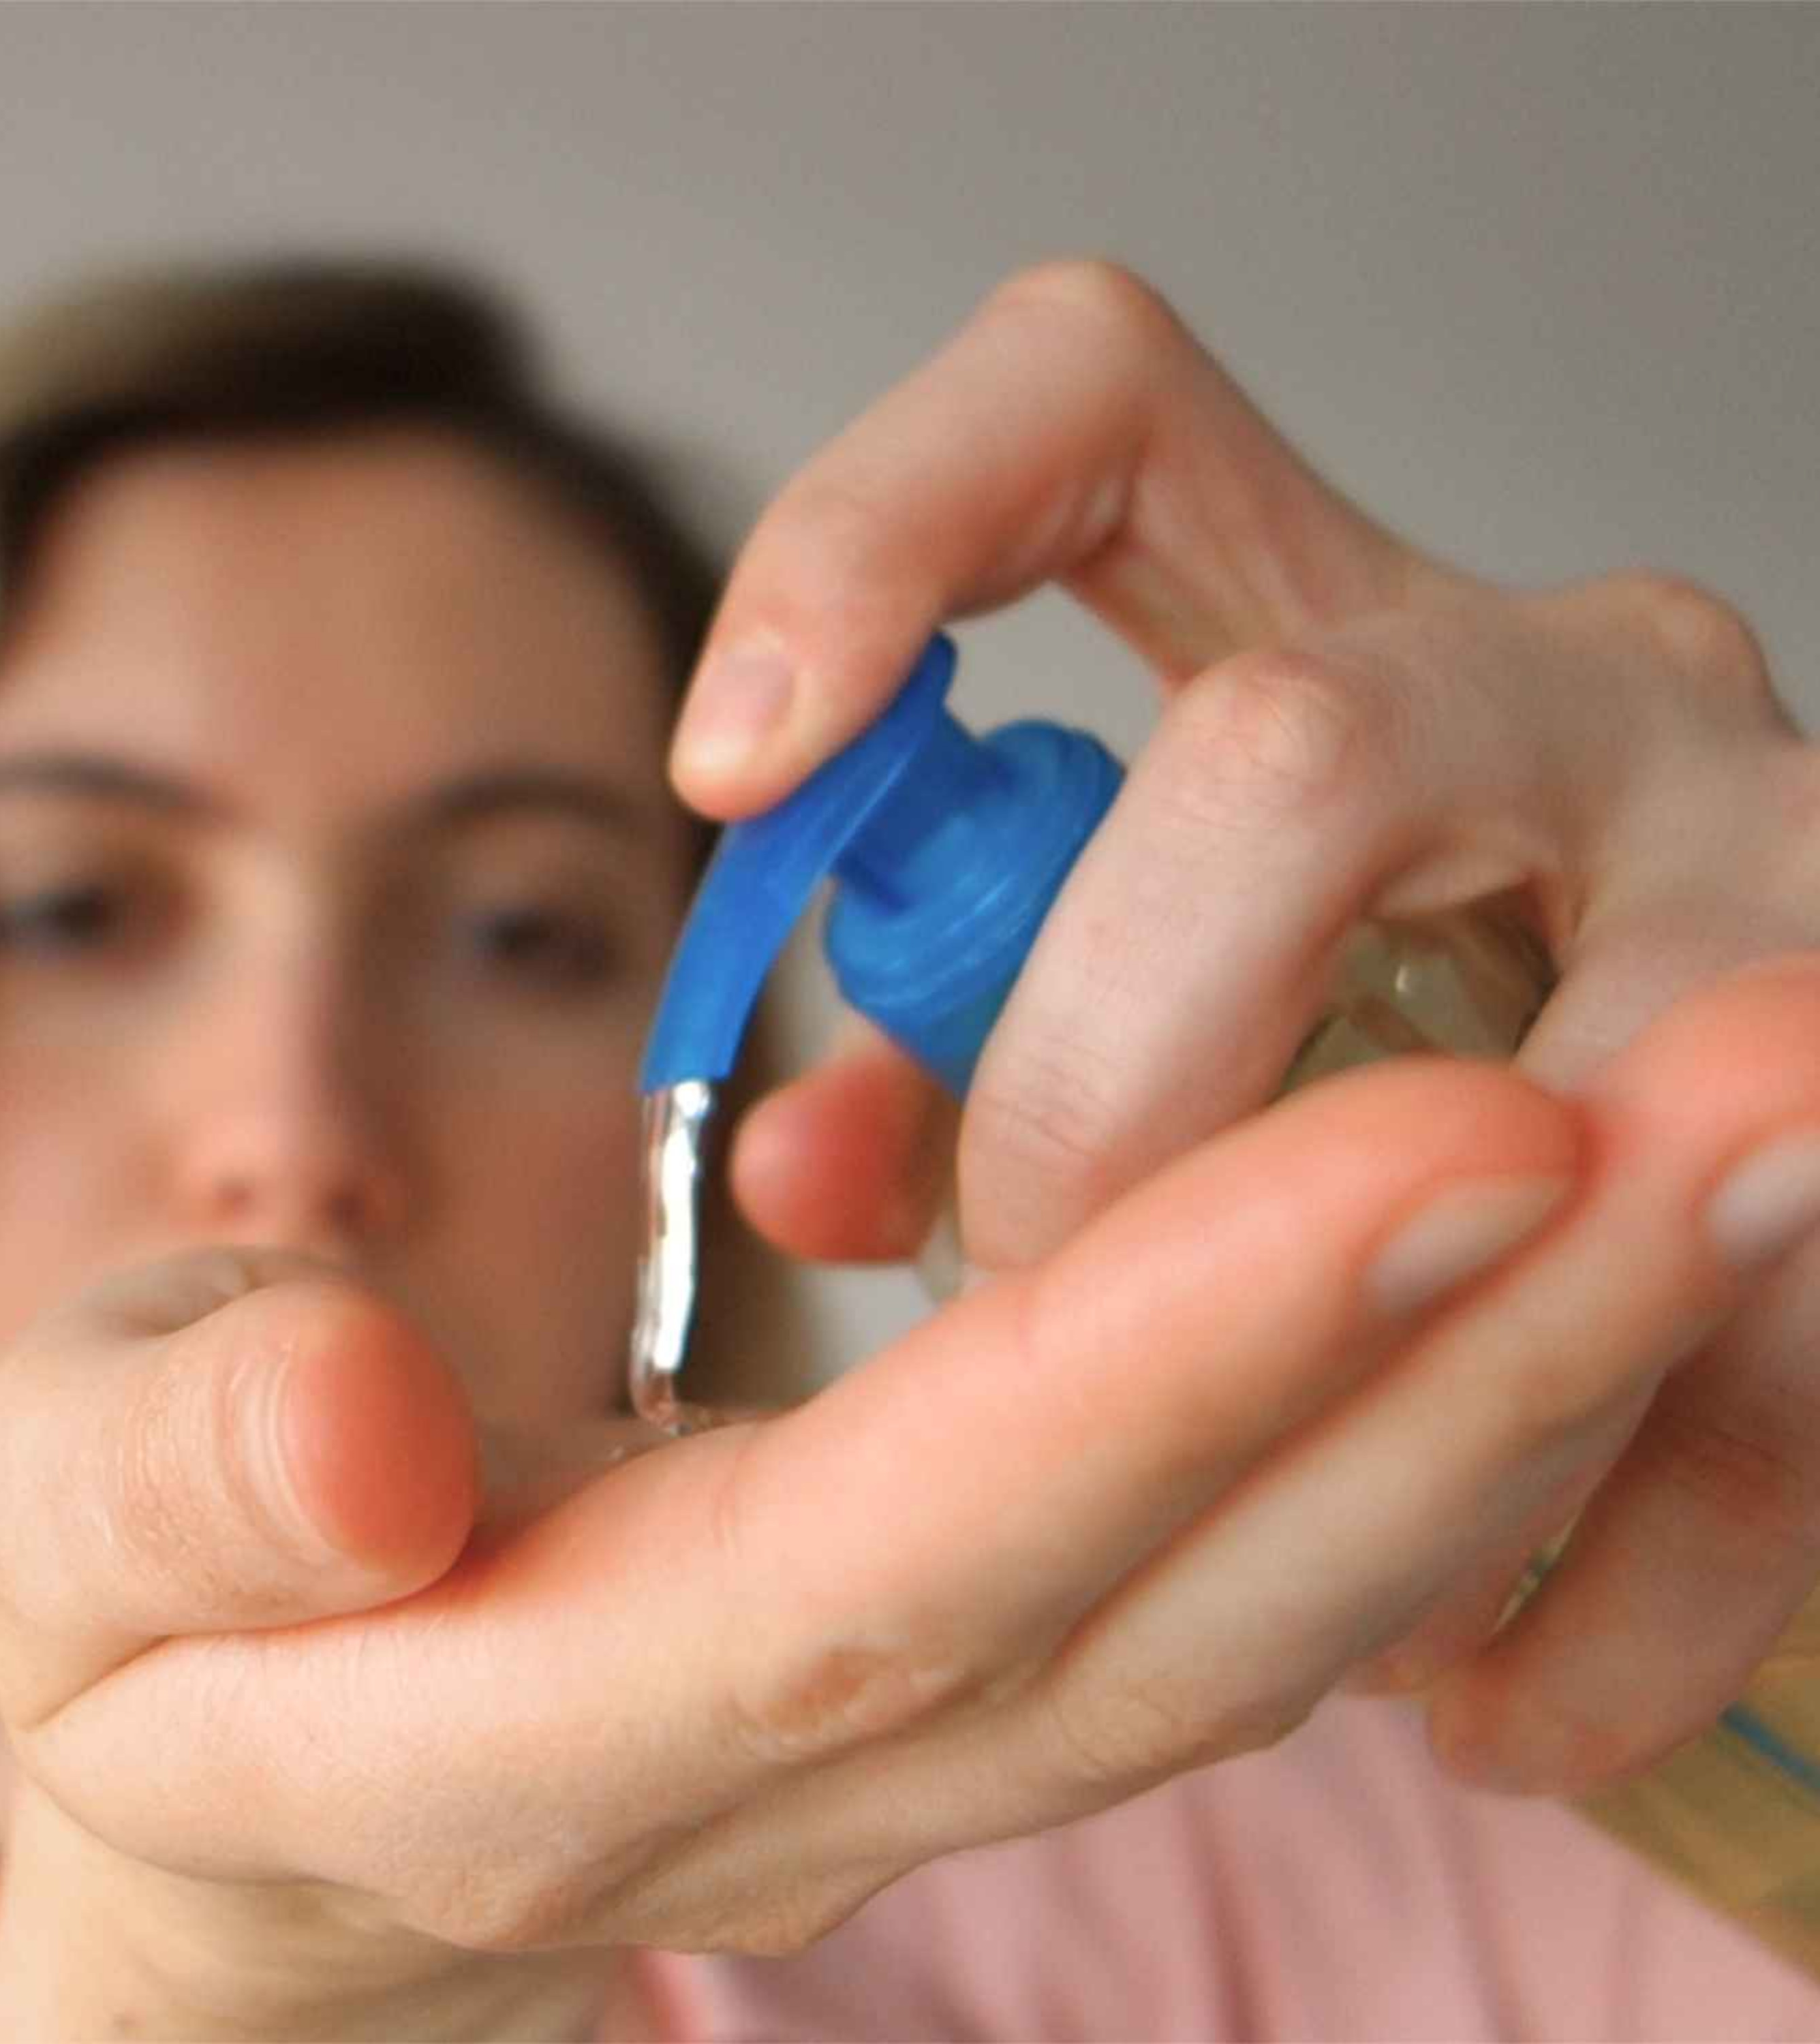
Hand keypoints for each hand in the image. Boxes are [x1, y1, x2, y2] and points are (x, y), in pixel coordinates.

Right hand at [0, 977, 1819, 2029]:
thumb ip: (192, 1466)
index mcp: (549, 1719)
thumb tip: (374, 1439)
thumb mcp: (77, 1511)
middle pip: (1179, 1579)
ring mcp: (935, 1731)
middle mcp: (804, 1762)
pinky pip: (1264, 1566)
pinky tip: (1598, 1251)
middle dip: (1473, 1349)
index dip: (1172, 1360)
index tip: (1443, 1142)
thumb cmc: (160, 1603)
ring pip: (1278, 1585)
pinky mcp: (1002, 1662)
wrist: (258, 1782)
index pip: (912, 1549)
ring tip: (1760, 1138)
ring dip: (1536, 1377)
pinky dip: (1453, 1419)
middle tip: (1746, 1107)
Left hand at [678, 260, 1819, 1790]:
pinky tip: (1487, 1690)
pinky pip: (1772, 1345)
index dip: (887, 534)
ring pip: (1555, 1076)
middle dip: (1111, 1088)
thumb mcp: (1141, 1029)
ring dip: (1377, 1363)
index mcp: (1316, 620)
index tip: (733, 763)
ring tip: (1301, 1597)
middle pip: (1284, 760)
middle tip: (1047, 1297)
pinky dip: (1617, 1563)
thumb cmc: (1352, 1090)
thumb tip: (801, 1165)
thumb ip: (951, 1071)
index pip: (1089, 404)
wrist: (1688, 1177)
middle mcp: (1560, 682)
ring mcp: (1770, 856)